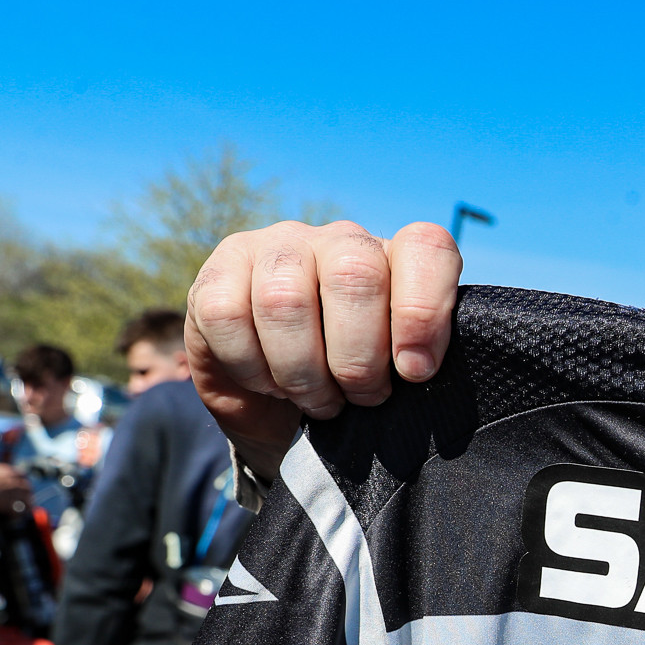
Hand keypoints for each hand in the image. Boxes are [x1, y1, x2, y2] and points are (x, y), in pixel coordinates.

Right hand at [0, 448, 29, 510]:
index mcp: (11, 472)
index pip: (22, 475)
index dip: (19, 480)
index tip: (14, 484)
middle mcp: (18, 483)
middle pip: (27, 488)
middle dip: (23, 492)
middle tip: (17, 496)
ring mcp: (19, 496)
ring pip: (28, 500)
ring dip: (24, 503)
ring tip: (18, 507)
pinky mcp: (16, 507)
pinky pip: (23, 511)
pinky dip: (20, 513)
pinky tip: (15, 514)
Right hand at [185, 220, 461, 483]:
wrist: (277, 404)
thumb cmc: (350, 385)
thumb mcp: (395, 377)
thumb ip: (417, 362)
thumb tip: (418, 369)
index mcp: (396, 258)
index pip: (427, 247)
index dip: (424, 310)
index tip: (416, 371)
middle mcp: (339, 240)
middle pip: (354, 275)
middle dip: (358, 358)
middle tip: (361, 397)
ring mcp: (275, 247)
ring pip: (285, 299)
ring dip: (303, 373)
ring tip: (317, 401)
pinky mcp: (217, 271)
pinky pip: (228, 315)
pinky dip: (251, 366)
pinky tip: (268, 382)